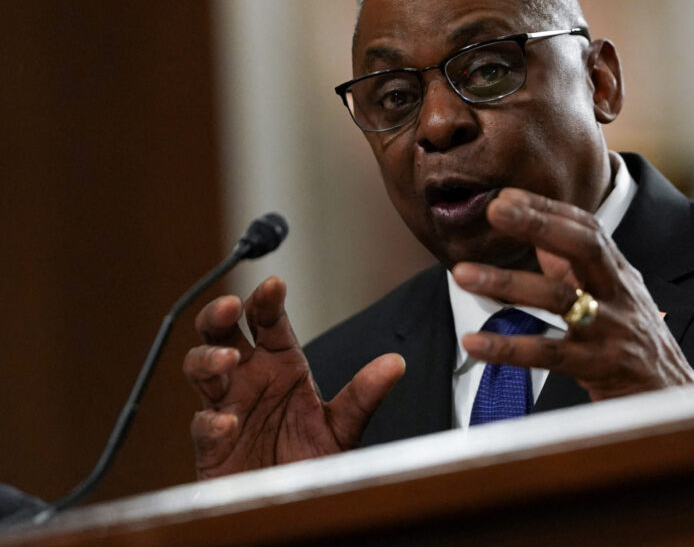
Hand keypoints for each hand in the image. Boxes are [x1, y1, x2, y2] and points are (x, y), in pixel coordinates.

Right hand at [183, 276, 404, 478]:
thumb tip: (396, 362)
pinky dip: (212, 421)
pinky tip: (227, 422)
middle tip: (230, 306)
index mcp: (280, 364)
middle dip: (219, 315)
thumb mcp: (344, 425)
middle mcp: (250, 379)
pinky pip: (204, 425)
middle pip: (221, 333)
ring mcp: (227, 406)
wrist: (291, 506)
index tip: (275, 284)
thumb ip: (364, 394)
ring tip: (227, 359)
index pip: (268, 322)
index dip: (267, 300)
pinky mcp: (213, 444)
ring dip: (208, 359)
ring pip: (200, 369)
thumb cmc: (310, 459)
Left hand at [453, 188, 693, 400]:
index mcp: (617, 272)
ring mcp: (611, 329)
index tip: (506, 196)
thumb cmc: (633, 342)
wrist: (673, 398)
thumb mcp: (610, 297)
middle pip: (584, 247)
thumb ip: (572, 268)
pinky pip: (551, 355)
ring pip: (560, 299)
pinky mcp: (601, 366)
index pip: (585, 228)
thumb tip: (535, 234)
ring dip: (509, 283)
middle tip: (496, 208)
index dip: (547, 208)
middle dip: (540, 223)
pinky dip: (510, 348)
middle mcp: (618, 293)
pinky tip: (475, 343)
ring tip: (462, 275)